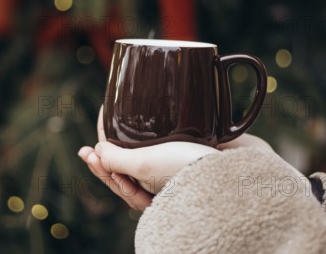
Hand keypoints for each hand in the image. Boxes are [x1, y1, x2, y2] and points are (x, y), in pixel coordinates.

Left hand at [78, 107, 273, 210]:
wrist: (238, 168)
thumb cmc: (191, 170)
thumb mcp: (145, 166)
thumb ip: (118, 161)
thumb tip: (97, 152)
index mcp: (151, 197)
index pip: (118, 181)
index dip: (100, 166)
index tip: (87, 150)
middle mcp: (164, 186)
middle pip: (130, 171)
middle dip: (110, 156)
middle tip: (92, 146)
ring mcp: (179, 171)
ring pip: (148, 159)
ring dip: (131, 145)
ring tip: (118, 131)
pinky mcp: (195, 155)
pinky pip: (167, 148)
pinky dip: (155, 138)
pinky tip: (153, 127)